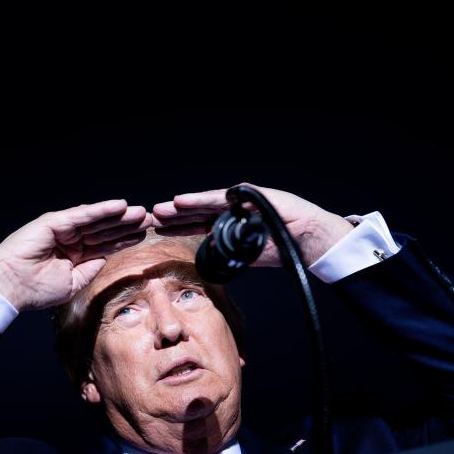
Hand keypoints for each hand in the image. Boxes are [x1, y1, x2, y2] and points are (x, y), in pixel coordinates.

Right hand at [0, 200, 151, 310]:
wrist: (11, 288)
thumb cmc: (36, 290)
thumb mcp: (72, 283)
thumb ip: (90, 269)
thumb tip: (105, 258)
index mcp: (74, 255)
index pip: (104, 244)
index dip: (124, 239)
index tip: (144, 235)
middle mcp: (69, 239)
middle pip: (104, 230)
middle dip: (126, 225)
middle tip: (149, 219)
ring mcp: (62, 228)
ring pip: (97, 221)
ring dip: (119, 216)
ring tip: (141, 212)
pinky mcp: (55, 222)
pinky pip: (83, 215)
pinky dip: (102, 210)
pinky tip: (120, 206)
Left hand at [151, 182, 354, 266]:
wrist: (305, 238)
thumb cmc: (278, 246)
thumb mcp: (244, 253)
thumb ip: (224, 251)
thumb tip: (204, 258)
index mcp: (225, 226)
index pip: (195, 225)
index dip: (175, 227)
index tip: (154, 230)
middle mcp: (228, 211)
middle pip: (193, 213)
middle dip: (171, 216)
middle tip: (149, 217)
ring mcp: (236, 202)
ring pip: (201, 204)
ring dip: (180, 207)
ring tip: (160, 209)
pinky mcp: (246, 196)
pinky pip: (218, 199)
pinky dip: (199, 200)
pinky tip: (181, 200)